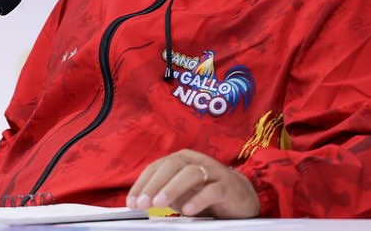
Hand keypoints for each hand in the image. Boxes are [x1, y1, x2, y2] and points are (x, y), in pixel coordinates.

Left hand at [126, 149, 259, 217]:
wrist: (238, 196)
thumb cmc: (204, 192)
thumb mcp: (180, 193)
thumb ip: (163, 194)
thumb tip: (140, 202)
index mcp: (182, 159)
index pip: (157, 166)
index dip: (142, 183)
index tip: (132, 202)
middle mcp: (196, 160)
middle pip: (172, 166)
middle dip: (154, 185)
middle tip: (143, 203)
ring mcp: (213, 171)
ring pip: (190, 173)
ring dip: (172, 188)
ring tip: (160, 205)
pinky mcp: (227, 185)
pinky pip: (212, 190)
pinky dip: (198, 199)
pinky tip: (188, 210)